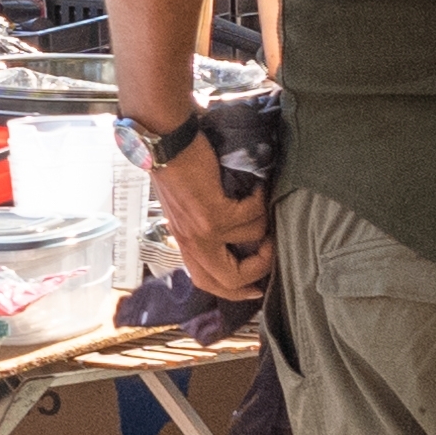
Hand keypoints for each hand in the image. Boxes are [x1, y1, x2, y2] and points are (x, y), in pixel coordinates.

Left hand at [148, 126, 272, 299]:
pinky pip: (253, 216)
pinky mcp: (213, 214)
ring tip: (261, 201)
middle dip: (259, 269)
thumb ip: (206, 228)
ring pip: (252, 238)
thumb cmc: (178, 168)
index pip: (208, 283)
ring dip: (264, 220)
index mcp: (186, 242)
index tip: (257, 288)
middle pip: (230, 279)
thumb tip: (237, 241)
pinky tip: (257, 187)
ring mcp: (203, 231)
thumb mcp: (187, 208)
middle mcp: (193, 242)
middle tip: (270, 248)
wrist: (165, 142)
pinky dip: (261, 200)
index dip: (236, 292)